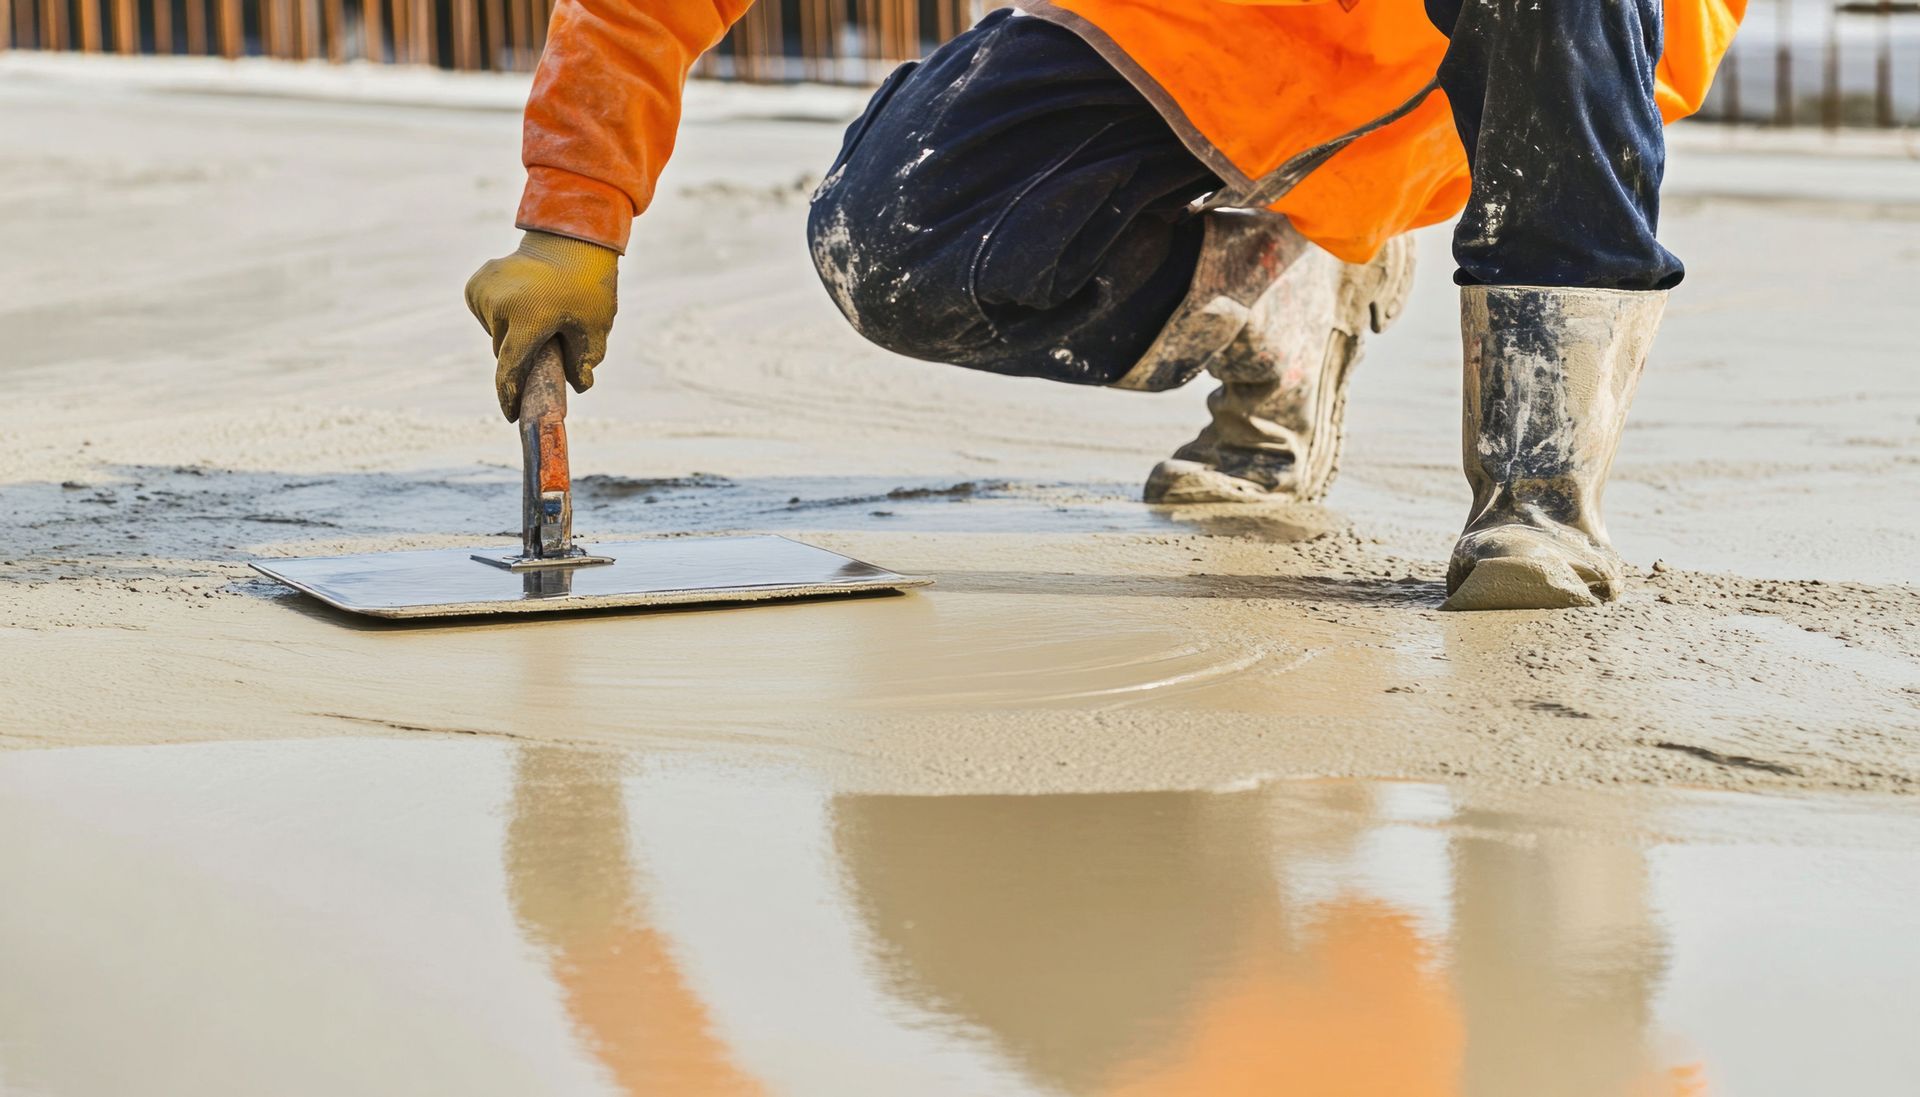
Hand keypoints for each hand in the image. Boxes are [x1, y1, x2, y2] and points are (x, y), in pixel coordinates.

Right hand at [464, 230, 618, 420]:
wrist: (568, 238)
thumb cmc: (587, 285)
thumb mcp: (595, 326)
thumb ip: (585, 360)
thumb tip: (580, 387)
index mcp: (528, 317)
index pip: (511, 366)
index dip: (510, 394)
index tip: (512, 415)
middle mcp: (500, 303)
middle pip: (505, 350)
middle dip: (521, 357)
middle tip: (543, 350)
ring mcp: (485, 290)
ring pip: (494, 333)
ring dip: (510, 334)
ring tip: (536, 317)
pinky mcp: (476, 282)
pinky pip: (485, 314)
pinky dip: (499, 317)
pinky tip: (520, 303)